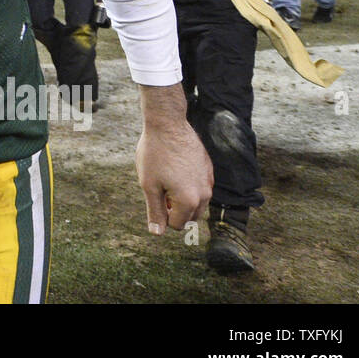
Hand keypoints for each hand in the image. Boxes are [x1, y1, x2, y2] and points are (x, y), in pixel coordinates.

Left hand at [135, 85, 213, 234]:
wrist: (168, 124)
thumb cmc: (155, 154)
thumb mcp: (149, 185)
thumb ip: (155, 211)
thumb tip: (157, 233)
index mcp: (189, 201)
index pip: (177, 225)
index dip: (162, 215)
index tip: (155, 197)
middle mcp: (205, 194)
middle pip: (190, 217)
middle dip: (175, 210)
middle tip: (160, 190)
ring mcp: (209, 180)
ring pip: (198, 203)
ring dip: (183, 199)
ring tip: (167, 179)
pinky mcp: (209, 169)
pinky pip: (201, 187)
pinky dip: (190, 186)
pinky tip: (176, 169)